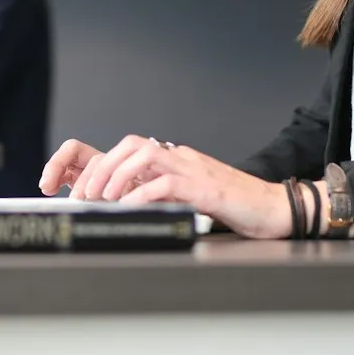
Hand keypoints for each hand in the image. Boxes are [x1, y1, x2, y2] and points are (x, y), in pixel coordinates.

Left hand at [39, 135, 296, 238]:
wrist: (275, 209)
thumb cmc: (235, 208)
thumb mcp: (190, 200)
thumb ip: (162, 197)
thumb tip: (126, 207)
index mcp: (175, 160)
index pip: (130, 148)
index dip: (100, 163)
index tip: (78, 186)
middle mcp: (181, 158)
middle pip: (131, 144)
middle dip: (101, 167)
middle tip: (84, 195)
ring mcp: (194, 169)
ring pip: (144, 154)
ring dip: (116, 175)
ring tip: (101, 199)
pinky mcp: (206, 187)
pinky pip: (166, 182)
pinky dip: (142, 192)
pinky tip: (129, 206)